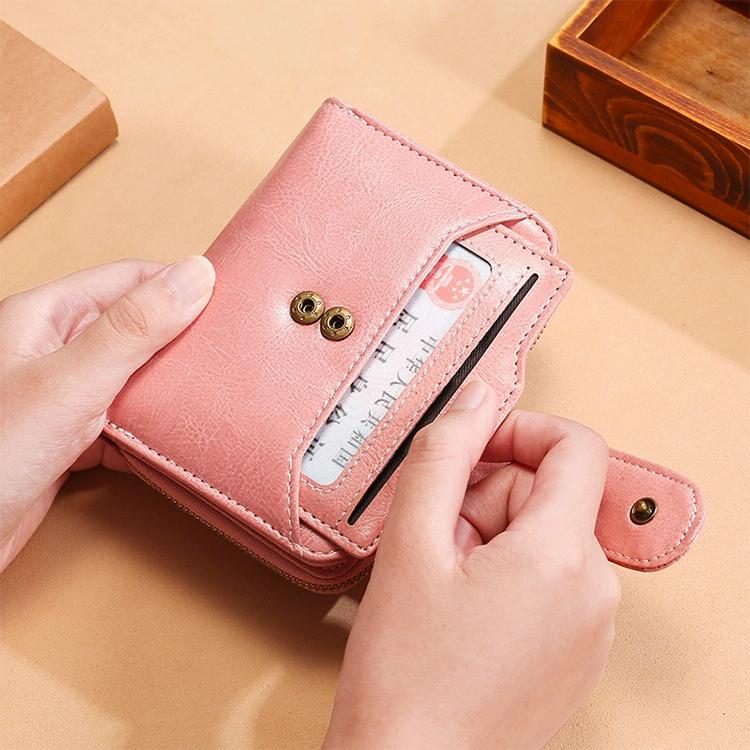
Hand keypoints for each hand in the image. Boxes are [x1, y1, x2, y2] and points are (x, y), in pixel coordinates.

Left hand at [0, 256, 214, 570]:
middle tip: (229, 353)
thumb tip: (195, 274)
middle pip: (135, 330)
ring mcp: (62, 398)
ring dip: (169, 391)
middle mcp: (54, 353)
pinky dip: (150, 434)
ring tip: (213, 395)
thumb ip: (134, 328)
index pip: (128, 280)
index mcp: (46, 318)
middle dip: (181, 342)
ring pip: (133, 380)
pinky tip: (173, 442)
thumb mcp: (71, 382)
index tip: (230, 301)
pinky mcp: (69, 440)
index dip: (179, 285)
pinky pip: (124, 426)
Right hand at [324, 378, 619, 749]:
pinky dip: (505, 570)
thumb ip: (444, 453)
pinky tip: (460, 605)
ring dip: (489, 534)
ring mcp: (590, 627)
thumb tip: (477, 397)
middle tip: (434, 537)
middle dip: (486, 496)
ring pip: (544, 535)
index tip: (474, 445)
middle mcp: (594, 593)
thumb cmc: (405, 676)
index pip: (576, 447)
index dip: (520, 430)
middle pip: (549, 493)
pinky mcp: (575, 650)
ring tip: (442, 578)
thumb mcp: (411, 543)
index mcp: (561, 560)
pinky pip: (549, 577)